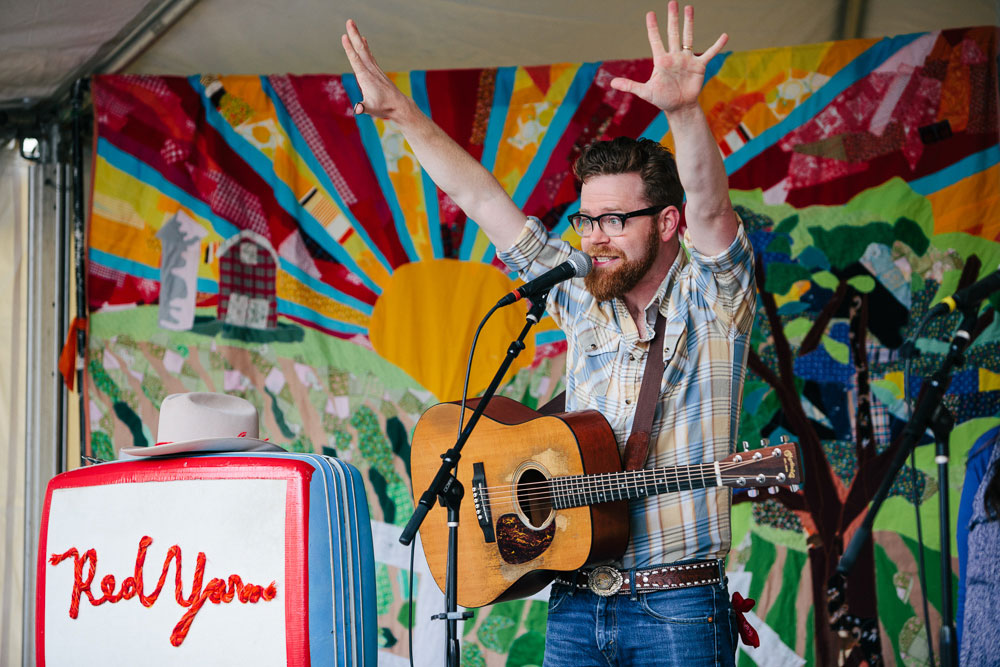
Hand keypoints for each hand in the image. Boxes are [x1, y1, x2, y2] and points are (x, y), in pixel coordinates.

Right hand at [341, 19, 410, 119]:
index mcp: (366, 77)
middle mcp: (371, 70)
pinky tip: (364, 40)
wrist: (399, 106)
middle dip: (354, 35)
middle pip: (361, 49)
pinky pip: (369, 55)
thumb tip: (357, 109)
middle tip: (349, 21)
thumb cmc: (384, 108)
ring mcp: (375, 70)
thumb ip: (363, 107)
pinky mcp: (377, 71)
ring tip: (353, 26)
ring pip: (365, 50)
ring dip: (358, 37)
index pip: (356, 60)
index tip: (344, 36)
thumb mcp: (371, 109)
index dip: (349, 48)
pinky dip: (365, 46)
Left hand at [609, 2, 726, 114]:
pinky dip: (717, 46)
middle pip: (673, 33)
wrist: (679, 107)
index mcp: (661, 61)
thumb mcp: (645, 92)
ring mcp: (687, 59)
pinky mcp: (699, 66)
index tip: (650, 13)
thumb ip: (630, 86)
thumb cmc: (662, 99)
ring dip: (689, 23)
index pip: (655, 40)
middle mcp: (674, 56)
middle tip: (672, 2)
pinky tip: (724, 36)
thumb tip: (612, 83)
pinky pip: (709, 54)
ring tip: (689, 7)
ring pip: (688, 37)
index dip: (652, 27)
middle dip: (672, 18)